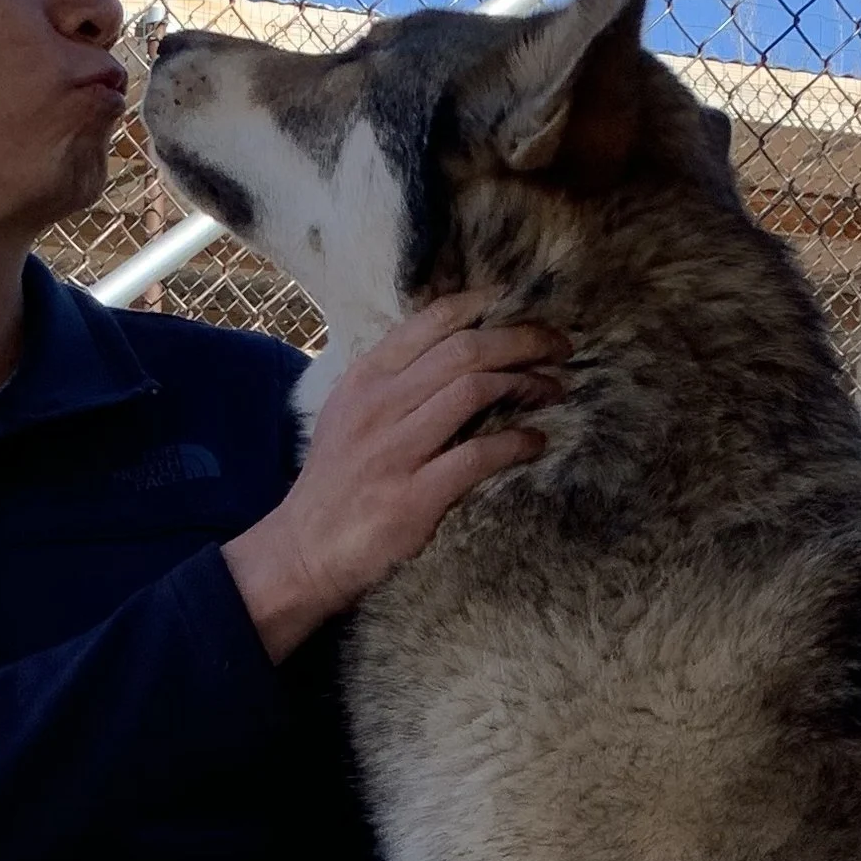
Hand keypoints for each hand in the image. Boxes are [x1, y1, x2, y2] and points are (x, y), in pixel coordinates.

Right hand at [221, 290, 566, 659]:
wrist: (302, 552)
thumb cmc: (334, 485)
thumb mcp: (348, 416)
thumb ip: (392, 384)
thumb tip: (449, 355)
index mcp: (365, 379)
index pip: (430, 322)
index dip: (482, 307)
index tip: (517, 307)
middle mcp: (378, 405)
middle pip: (464, 350)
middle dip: (522, 341)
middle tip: (558, 347)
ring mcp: (395, 451)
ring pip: (473, 390)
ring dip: (526, 384)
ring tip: (552, 389)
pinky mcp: (414, 497)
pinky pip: (478, 455)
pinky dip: (517, 443)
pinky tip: (535, 442)